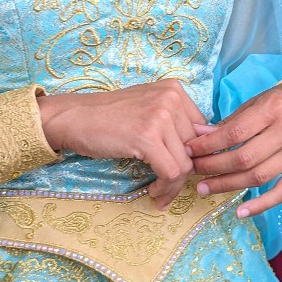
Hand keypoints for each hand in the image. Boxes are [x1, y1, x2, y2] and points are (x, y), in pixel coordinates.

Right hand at [37, 79, 205, 208]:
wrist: (74, 117)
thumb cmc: (108, 116)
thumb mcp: (147, 108)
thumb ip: (175, 122)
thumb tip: (207, 147)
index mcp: (174, 89)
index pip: (202, 129)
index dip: (194, 155)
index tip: (180, 170)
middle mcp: (171, 98)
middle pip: (196, 147)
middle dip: (185, 173)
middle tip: (168, 187)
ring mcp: (160, 116)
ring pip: (186, 163)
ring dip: (174, 185)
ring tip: (159, 192)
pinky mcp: (148, 137)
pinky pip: (171, 172)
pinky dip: (165, 188)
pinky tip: (154, 191)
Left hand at [185, 78, 281, 218]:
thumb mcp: (256, 101)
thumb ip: (229, 122)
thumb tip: (198, 136)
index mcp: (272, 110)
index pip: (234, 133)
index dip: (208, 145)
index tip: (189, 150)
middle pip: (244, 158)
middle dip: (213, 166)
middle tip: (192, 170)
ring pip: (258, 177)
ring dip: (227, 185)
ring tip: (204, 187)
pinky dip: (261, 205)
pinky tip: (240, 212)